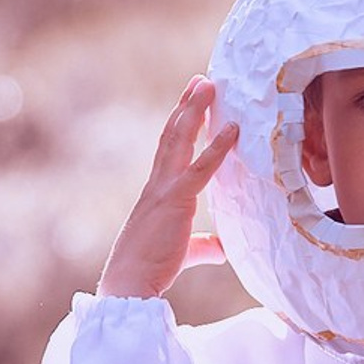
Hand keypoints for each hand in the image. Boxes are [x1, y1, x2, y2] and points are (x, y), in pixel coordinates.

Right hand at [97, 76, 236, 298]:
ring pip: (179, 140)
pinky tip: (233, 130)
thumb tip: (220, 249)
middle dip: (187, 105)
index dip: (180, 123)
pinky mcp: (176, 202)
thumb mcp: (183, 253)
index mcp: (157, 192)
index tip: (190, 101)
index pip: (169, 149)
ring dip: (195, 110)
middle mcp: (157, 184)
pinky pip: (200, 170)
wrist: (130, 283)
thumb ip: (203, 246)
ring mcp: (164, 189)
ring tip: (208, 84)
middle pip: (172, 134)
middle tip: (201, 80)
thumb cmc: (151, 270)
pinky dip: (217, 149)